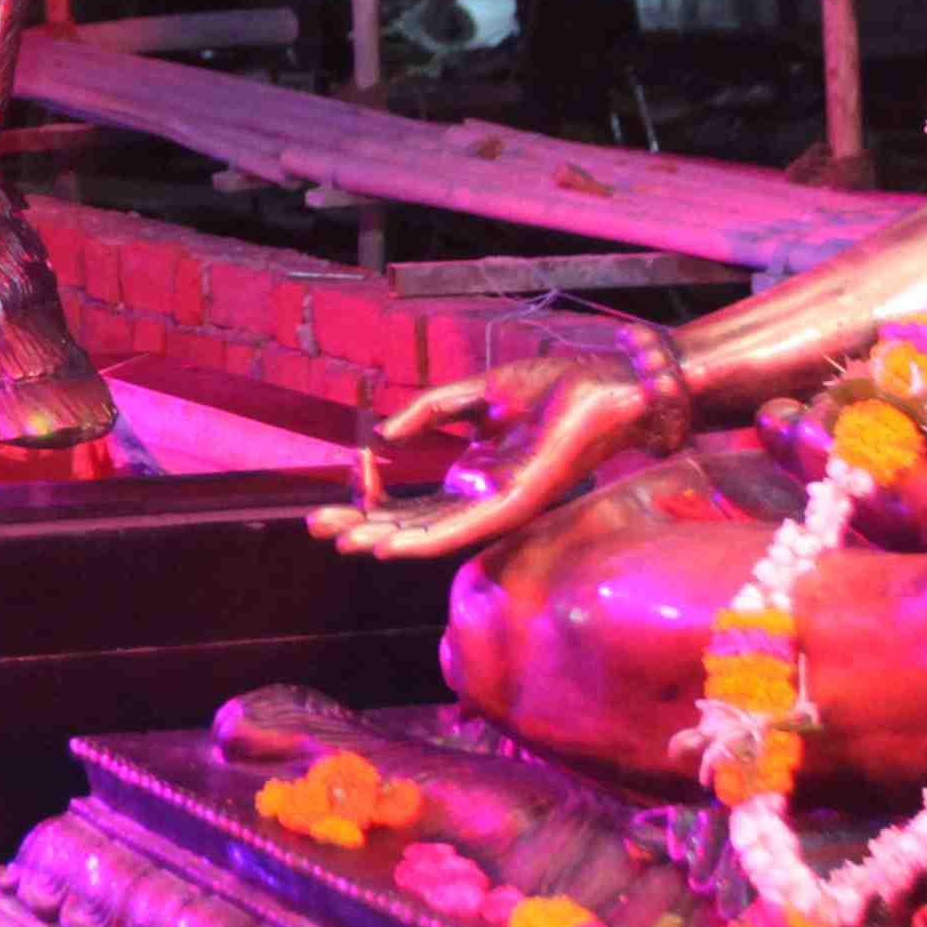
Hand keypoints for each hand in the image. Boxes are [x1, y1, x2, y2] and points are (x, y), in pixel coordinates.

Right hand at [310, 353, 658, 562]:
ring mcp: (499, 505)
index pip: (413, 501)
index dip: (372, 501)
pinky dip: (423, 538)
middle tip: (317, 526)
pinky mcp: (516, 503)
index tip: (338, 491)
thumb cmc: (557, 386)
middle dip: (365, 525)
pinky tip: (390, 543)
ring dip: (386, 538)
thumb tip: (384, 433)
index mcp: (476, 476)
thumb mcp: (479, 393)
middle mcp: (484, 498)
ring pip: (432, 533)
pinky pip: (463, 528)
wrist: (608, 384)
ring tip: (344, 541)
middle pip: (413, 522)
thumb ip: (431, 411)